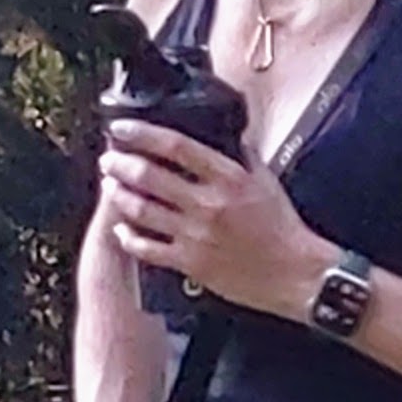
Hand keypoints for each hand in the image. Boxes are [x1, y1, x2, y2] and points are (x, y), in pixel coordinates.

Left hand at [100, 124, 333, 323]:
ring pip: (143, 211)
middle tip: (108, 158)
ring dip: (120, 196)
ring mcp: (196, 235)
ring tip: (109, 185)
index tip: (122, 128)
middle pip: (151, 177)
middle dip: (121, 164)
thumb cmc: (282, 228)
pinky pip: (149, 249)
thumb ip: (242, 156)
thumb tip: (224, 134)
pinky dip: (129, 238)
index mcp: (228, 178)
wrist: (294, 273)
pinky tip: (121, 229)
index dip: (143, 134)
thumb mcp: (266, 181)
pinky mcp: (190, 263)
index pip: (176, 147)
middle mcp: (208, 204)